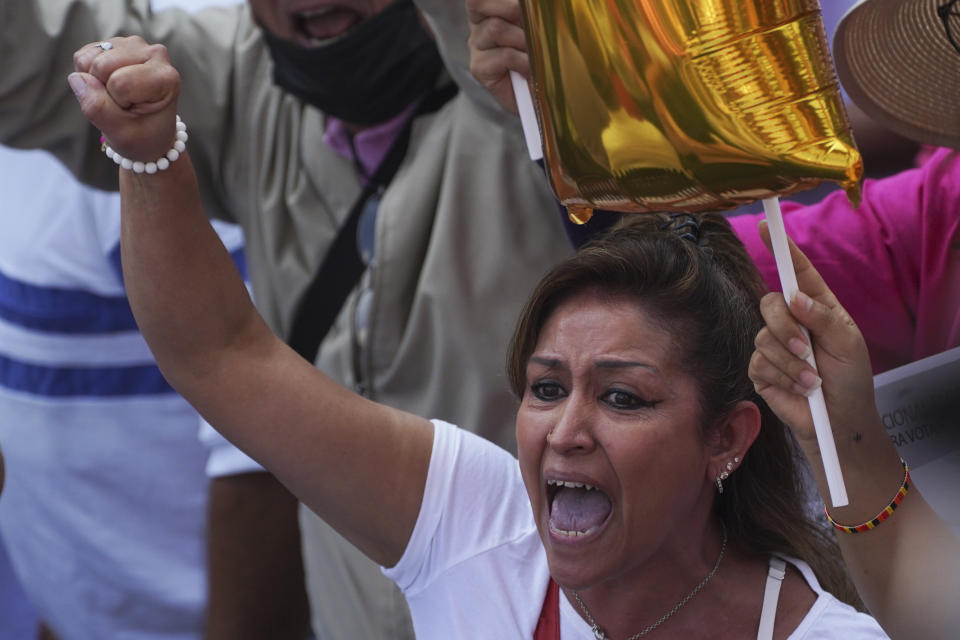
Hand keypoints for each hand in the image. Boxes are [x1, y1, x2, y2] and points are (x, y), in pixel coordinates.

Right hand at [68, 37, 180, 162]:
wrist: (148, 135)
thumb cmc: (142, 136)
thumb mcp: (122, 134)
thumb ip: (98, 108)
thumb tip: (76, 78)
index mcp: (166, 78)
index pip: (120, 83)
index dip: (117, 103)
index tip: (133, 112)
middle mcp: (154, 54)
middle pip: (102, 65)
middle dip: (103, 91)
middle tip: (123, 105)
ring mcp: (134, 45)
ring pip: (90, 59)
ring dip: (94, 82)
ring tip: (117, 96)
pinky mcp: (114, 44)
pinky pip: (82, 57)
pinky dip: (88, 75)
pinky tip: (107, 85)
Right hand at [467, 0, 528, 114]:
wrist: (533, 100)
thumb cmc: (538, 62)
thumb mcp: (534, 31)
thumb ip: (529, 15)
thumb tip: (538, 7)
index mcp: (487, 11)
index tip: (520, 4)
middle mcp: (478, 26)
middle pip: (479, 3)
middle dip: (512, 8)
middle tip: (535, 22)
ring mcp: (476, 47)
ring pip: (495, 28)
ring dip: (523, 38)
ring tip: (536, 52)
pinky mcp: (479, 68)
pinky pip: (504, 55)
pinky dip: (523, 60)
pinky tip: (531, 69)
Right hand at [749, 222, 878, 450]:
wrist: (838, 421)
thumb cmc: (850, 380)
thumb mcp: (848, 344)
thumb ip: (823, 319)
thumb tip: (795, 298)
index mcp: (817, 306)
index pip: (797, 272)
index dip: (782, 248)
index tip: (768, 226)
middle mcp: (791, 321)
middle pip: (769, 302)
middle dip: (785, 325)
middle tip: (806, 347)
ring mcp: (773, 344)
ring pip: (763, 336)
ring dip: (790, 360)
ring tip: (811, 378)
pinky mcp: (761, 369)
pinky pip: (758, 360)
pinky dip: (782, 375)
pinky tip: (799, 387)